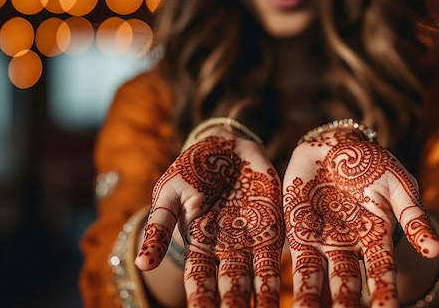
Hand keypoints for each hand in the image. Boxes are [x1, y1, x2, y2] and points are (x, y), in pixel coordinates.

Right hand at [135, 131, 283, 306]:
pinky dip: (286, 275)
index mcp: (199, 245)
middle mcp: (227, 250)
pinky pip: (281, 253)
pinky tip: (296, 293)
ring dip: (264, 300)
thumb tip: (142, 264)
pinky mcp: (273, 226)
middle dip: (235, 306)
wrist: (223, 147)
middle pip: (233, 287)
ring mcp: (252, 240)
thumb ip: (160, 227)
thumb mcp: (169, 195)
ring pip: (259, 278)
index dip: (202, 301)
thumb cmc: (190, 171)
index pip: (200, 282)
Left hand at [283, 128, 438, 306]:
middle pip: (347, 283)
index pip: (382, 272)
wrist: (335, 143)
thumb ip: (413, 217)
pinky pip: (292, 258)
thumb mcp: (399, 185)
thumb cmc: (372, 163)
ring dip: (310, 300)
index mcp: (375, 236)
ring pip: (316, 278)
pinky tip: (276, 296)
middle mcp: (348, 245)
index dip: (384, 293)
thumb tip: (435, 251)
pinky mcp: (297, 230)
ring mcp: (321, 240)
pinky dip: (287, 280)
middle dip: (346, 304)